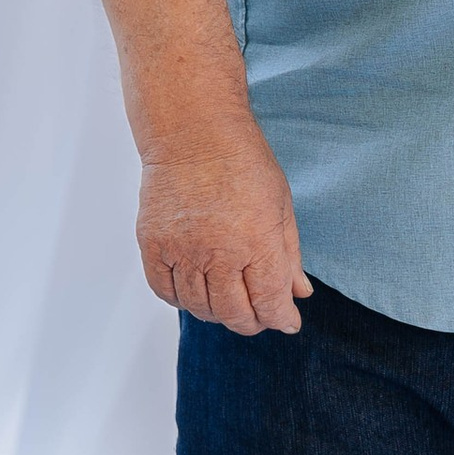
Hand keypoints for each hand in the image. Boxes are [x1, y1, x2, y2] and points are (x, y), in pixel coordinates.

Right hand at [134, 121, 310, 331]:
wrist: (194, 132)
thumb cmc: (242, 162)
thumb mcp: (281, 206)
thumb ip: (289, 256)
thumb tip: (299, 294)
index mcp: (258, 242)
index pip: (271, 303)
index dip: (281, 319)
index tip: (286, 320)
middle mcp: (218, 253)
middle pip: (234, 314)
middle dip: (251, 322)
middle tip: (258, 317)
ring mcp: (182, 250)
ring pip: (199, 308)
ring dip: (217, 313)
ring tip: (227, 302)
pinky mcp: (153, 244)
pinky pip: (165, 291)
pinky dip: (182, 300)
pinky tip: (196, 291)